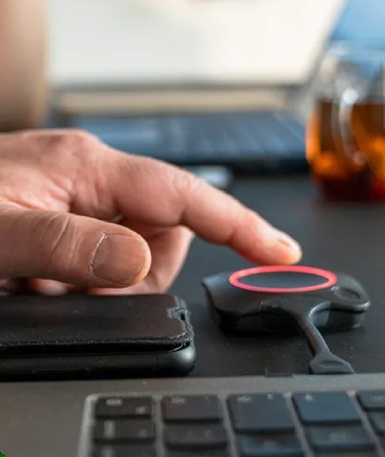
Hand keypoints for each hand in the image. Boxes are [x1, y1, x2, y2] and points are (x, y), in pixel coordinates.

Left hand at [0, 130, 301, 294]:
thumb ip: (66, 245)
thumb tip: (138, 258)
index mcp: (84, 166)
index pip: (182, 195)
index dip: (239, 224)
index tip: (282, 252)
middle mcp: (87, 180)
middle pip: (163, 237)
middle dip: (132, 278)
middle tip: (66, 290)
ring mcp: (75, 205)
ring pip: (134, 261)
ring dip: (97, 289)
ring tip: (35, 286)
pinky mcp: (63, 229)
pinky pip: (101, 268)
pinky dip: (74, 290)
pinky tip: (31, 284)